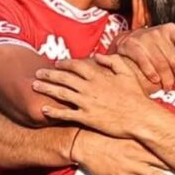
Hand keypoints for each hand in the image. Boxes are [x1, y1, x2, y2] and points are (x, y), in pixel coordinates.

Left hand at [34, 55, 151, 137]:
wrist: (140, 117)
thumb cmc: (136, 96)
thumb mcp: (127, 73)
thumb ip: (112, 61)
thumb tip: (98, 56)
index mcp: (98, 76)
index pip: (76, 66)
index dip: (64, 64)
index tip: (56, 64)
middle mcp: (89, 87)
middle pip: (63, 78)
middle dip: (49, 75)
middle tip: (37, 73)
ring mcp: (86, 103)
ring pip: (61, 93)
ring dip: (46, 89)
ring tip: (35, 86)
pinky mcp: (86, 118)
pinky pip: (66, 113)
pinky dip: (53, 111)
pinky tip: (44, 109)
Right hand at [115, 24, 174, 88]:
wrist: (128, 40)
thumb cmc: (155, 42)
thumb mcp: (171, 36)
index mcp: (173, 29)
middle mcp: (160, 32)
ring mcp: (146, 39)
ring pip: (161, 63)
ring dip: (166, 78)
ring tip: (169, 86)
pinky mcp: (133, 46)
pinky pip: (144, 62)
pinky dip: (151, 73)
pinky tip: (155, 80)